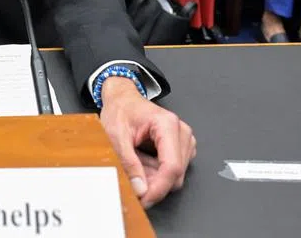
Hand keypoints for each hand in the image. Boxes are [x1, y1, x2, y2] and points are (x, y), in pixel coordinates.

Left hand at [99, 78, 195, 207]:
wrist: (123, 100)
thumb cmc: (121, 111)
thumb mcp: (116, 136)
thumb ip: (129, 163)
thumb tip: (140, 188)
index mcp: (167, 125)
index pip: (172, 167)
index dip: (158, 188)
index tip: (144, 199)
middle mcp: (181, 131)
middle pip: (175, 174)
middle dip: (153, 184)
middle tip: (131, 179)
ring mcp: (184, 139)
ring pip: (175, 175)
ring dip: (154, 177)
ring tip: (135, 160)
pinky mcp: (181, 147)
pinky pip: (172, 170)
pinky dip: (156, 172)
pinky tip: (143, 160)